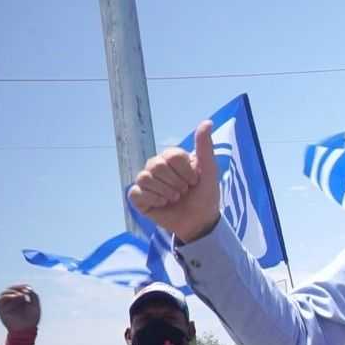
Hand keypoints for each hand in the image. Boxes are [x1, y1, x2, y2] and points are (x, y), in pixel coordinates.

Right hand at [0, 285, 40, 330]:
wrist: (26, 329)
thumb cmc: (32, 318)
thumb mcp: (36, 305)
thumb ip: (33, 295)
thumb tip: (26, 289)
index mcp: (21, 299)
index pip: (19, 288)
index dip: (23, 286)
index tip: (29, 289)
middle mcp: (12, 301)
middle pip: (11, 288)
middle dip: (18, 287)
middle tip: (24, 291)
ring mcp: (6, 305)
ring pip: (4, 292)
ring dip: (12, 291)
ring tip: (21, 295)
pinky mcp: (1, 309)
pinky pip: (0, 300)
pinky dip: (7, 296)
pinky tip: (15, 297)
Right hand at [128, 121, 221, 242]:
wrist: (200, 221)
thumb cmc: (205, 195)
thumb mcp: (209, 171)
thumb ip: (205, 147)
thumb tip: (206, 122)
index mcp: (172, 158)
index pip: (171, 155)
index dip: (185, 172)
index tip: (194, 181)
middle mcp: (156, 167)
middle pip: (156, 165)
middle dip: (175, 183)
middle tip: (184, 192)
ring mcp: (146, 182)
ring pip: (145, 178)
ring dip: (166, 192)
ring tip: (175, 199)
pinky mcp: (138, 198)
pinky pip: (136, 193)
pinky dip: (152, 200)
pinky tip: (162, 204)